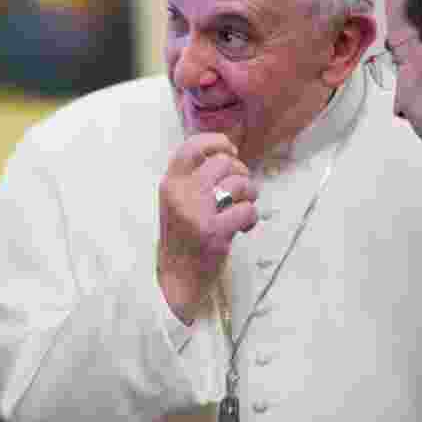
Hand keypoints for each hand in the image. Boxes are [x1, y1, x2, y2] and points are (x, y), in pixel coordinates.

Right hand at [158, 133, 258, 323]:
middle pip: (223, 162)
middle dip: (240, 172)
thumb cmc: (184, 236)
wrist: (178, 279)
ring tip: (243, 207)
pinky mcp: (214, 233)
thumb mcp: (178, 201)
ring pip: (239, 184)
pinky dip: (251, 218)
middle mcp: (180, 194)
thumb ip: (194, 178)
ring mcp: (196, 213)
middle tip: (241, 190)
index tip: (230, 149)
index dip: (216, 142)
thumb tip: (228, 152)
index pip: (191, 147)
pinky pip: (247, 210)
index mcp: (170, 184)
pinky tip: (243, 228)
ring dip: (250, 194)